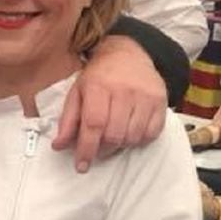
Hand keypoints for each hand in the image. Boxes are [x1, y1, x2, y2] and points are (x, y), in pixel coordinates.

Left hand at [53, 35, 165, 172]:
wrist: (128, 54)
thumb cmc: (99, 77)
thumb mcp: (77, 93)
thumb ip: (68, 121)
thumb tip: (58, 146)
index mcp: (99, 87)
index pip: (94, 124)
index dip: (86, 149)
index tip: (81, 165)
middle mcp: (124, 91)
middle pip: (114, 135)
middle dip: (103, 149)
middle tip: (97, 147)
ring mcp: (146, 96)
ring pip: (133, 137)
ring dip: (121, 145)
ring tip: (113, 137)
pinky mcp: (161, 101)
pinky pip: (152, 133)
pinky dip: (139, 140)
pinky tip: (130, 132)